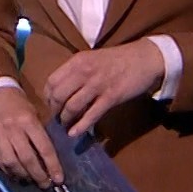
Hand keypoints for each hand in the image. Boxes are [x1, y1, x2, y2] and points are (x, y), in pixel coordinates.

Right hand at [0, 86, 60, 186]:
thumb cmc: (19, 104)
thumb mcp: (34, 114)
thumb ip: (40, 135)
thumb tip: (50, 160)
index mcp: (28, 121)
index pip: (43, 148)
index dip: (52, 166)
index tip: (58, 179)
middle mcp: (13, 129)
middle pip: (27, 158)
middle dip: (38, 175)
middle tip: (45, 185)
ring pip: (11, 162)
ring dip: (23, 175)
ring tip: (31, 180)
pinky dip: (9, 171)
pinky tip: (16, 175)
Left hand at [44, 39, 164, 138]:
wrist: (145, 58)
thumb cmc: (117, 60)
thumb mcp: (91, 59)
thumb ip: (76, 72)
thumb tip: (61, 90)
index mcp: (77, 61)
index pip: (51, 81)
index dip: (47, 96)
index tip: (50, 105)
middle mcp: (83, 72)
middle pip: (58, 95)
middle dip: (54, 110)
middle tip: (56, 118)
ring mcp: (97, 85)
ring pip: (72, 106)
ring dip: (66, 119)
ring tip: (65, 125)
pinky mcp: (111, 97)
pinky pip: (91, 115)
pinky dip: (80, 126)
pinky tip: (74, 134)